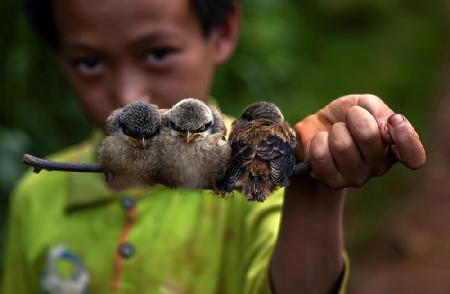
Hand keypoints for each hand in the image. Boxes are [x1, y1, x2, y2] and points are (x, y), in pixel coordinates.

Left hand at [293, 94, 425, 188]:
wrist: (314, 130)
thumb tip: (386, 127)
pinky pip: (321, 154)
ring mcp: (356, 177)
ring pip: (342, 145)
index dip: (406, 139)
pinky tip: (322, 143)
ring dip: (335, 130)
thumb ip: (378, 111)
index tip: (394, 121)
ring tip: (334, 133)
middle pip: (369, 135)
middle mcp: (379, 167)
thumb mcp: (363, 105)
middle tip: (349, 118)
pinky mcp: (333, 182)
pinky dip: (318, 140)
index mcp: (394, 148)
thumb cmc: (344, 118)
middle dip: (354, 117)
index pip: (414, 156)